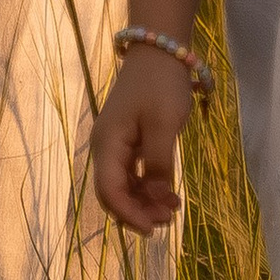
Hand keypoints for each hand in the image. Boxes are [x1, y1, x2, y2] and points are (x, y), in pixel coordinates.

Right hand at [91, 46, 194, 234]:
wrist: (159, 51)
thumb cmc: (160, 85)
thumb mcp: (164, 124)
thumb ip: (159, 162)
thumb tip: (156, 195)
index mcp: (108, 144)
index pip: (110, 192)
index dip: (129, 214)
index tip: (152, 229)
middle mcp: (106, 148)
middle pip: (114, 193)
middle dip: (137, 211)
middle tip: (168, 220)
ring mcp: (116, 144)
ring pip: (124, 185)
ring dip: (145, 201)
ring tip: (173, 209)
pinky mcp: (129, 140)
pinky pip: (133, 173)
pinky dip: (148, 186)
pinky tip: (169, 194)